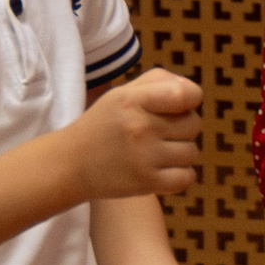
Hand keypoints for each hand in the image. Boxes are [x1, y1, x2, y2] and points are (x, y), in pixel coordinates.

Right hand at [69, 69, 201, 200]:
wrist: (70, 165)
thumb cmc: (104, 125)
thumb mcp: (122, 93)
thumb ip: (159, 82)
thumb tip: (194, 93)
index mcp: (132, 100)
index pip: (185, 94)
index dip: (192, 98)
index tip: (181, 105)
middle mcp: (139, 127)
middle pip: (193, 124)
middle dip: (184, 127)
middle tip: (163, 131)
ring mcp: (144, 157)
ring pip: (192, 152)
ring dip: (181, 153)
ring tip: (160, 152)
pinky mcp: (146, 183)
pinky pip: (187, 177)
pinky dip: (181, 175)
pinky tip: (165, 170)